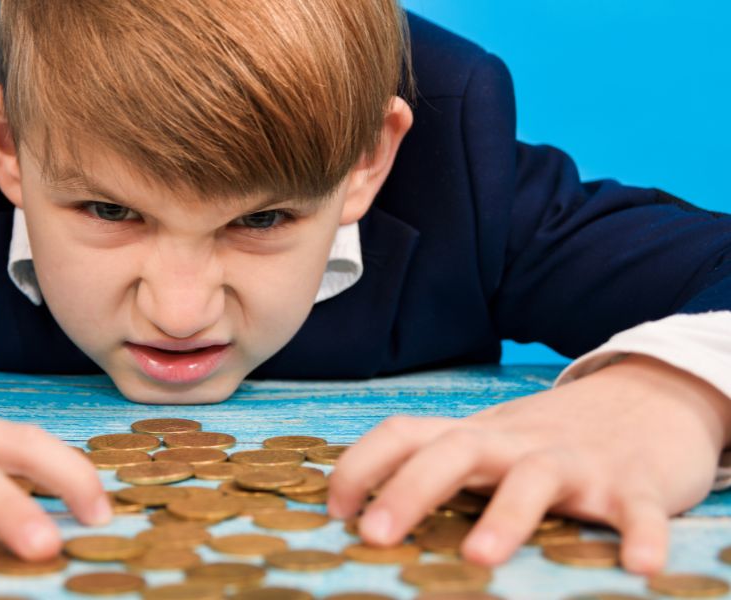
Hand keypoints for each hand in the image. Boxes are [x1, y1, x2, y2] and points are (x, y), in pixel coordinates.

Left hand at [327, 354, 730, 572]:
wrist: (649, 400)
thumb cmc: (548, 437)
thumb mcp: (489, 444)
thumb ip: (440, 469)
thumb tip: (364, 513)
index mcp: (475, 436)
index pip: (404, 433)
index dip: (361, 465)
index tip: (334, 510)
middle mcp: (516, 443)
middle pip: (455, 452)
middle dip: (411, 490)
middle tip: (374, 535)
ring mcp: (576, 461)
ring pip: (535, 479)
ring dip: (507, 516)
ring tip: (479, 557)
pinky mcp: (635, 484)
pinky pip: (638, 509)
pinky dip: (641, 535)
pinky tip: (640, 568)